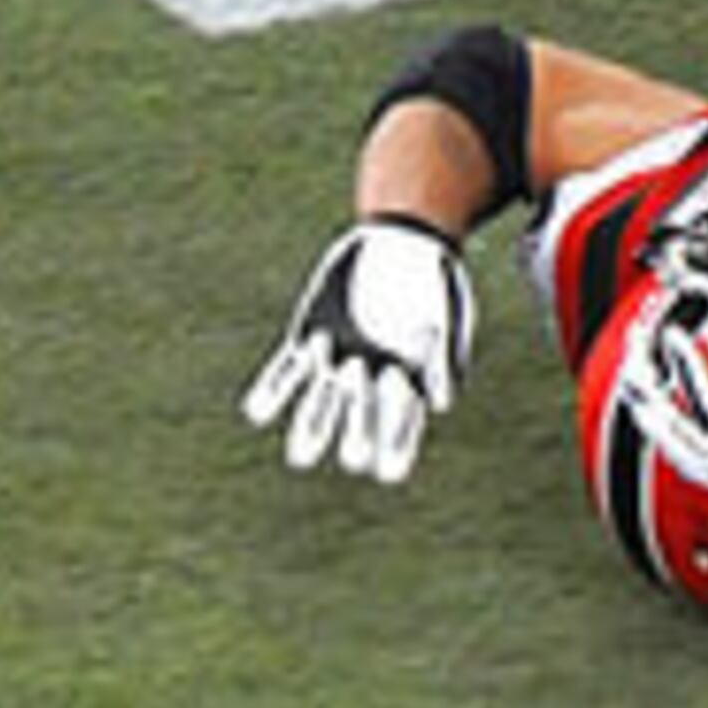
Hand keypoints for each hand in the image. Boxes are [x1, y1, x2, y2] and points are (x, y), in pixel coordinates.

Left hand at [242, 217, 475, 485]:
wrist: (400, 236)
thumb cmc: (431, 276)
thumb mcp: (447, 311)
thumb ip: (443, 355)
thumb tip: (442, 403)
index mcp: (406, 375)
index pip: (400, 423)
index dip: (395, 447)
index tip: (386, 471)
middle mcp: (368, 375)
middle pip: (360, 419)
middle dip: (358, 434)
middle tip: (355, 452)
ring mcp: (335, 359)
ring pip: (319, 406)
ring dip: (314, 425)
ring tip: (304, 450)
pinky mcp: (307, 339)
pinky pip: (284, 374)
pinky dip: (273, 392)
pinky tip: (260, 411)